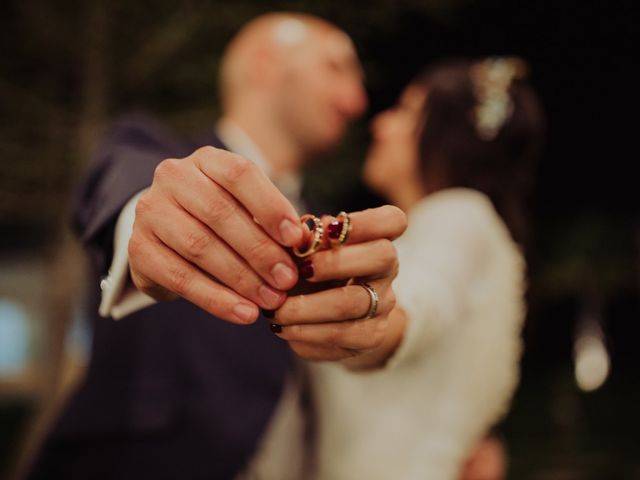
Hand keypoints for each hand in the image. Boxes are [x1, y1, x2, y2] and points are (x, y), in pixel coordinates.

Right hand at [128, 146, 304, 323]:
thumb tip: (302, 243)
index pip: (239, 175)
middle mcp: (173, 178)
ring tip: (270, 300)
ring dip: (241, 278)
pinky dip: (216, 299)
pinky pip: (180, 278)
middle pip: (219, 213)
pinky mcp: (138, 248)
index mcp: (206, 160)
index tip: (296, 239)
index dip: (270, 207)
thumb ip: (271, 221)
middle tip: (287, 279)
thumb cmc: (221, 217)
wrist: (169, 230)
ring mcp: (151, 212)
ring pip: (199, 246)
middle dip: (259, 250)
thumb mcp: (247, 208)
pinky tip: (243, 313)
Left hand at [268, 205, 407, 369]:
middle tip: (300, 271)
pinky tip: (283, 329)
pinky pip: (341, 336)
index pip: (393, 221)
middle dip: (335, 262)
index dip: (367, 221)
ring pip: (353, 303)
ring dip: (309, 307)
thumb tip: (299, 235)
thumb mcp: (306, 252)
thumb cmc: (312, 271)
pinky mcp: (371, 337)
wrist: (326, 318)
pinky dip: (307, 333)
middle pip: (382, 256)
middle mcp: (387, 270)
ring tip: (276, 311)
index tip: (330, 227)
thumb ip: (303, 240)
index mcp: (376, 238)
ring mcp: (383, 305)